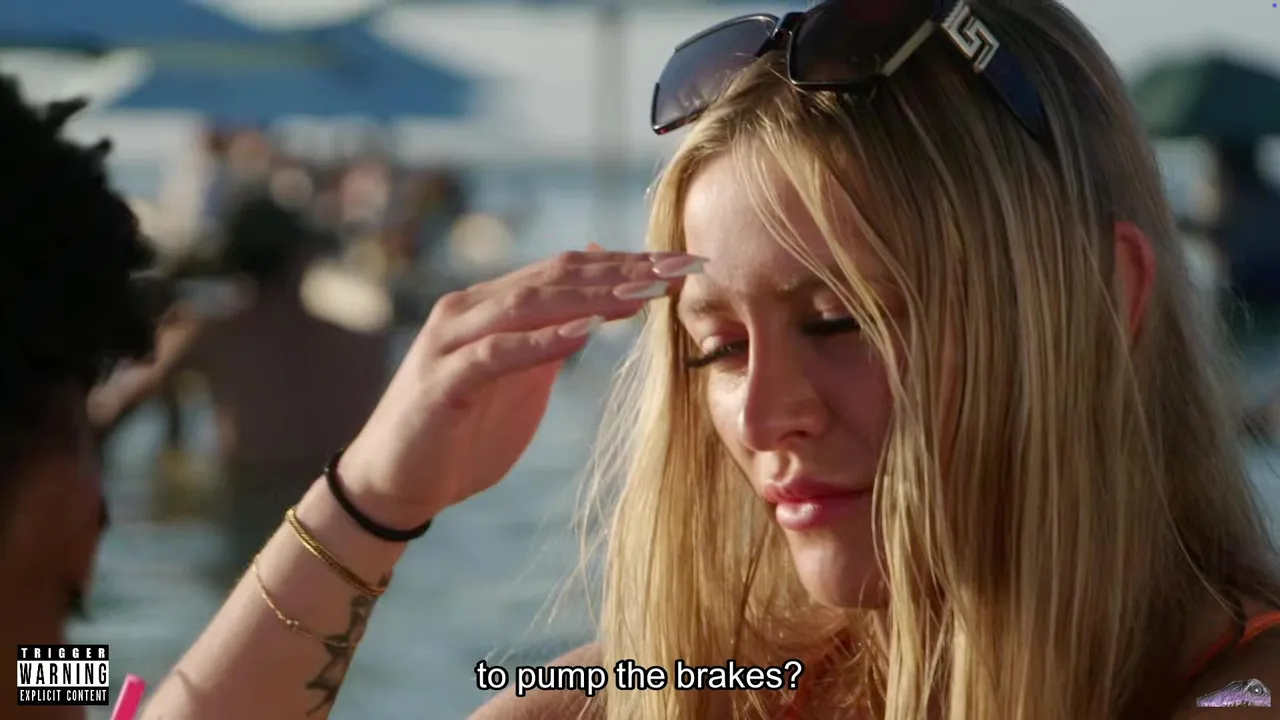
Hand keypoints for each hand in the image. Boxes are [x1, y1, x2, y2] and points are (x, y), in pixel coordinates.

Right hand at [335, 247, 705, 527]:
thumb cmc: (461, 432)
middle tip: (679, 268)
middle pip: (554, 277)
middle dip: (621, 271)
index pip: (565, 271)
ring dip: (591, 296)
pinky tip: (584, 333)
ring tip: (645, 293)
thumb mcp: (520, 378)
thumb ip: (552, 338)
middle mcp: (469, 310)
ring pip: (528, 304)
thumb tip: (601, 305)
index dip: (624, 264)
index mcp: (490, 306)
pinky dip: (541, 340)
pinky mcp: (442, 382)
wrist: (393, 483)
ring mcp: (451, 342)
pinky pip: (497, 353)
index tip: (681, 265)